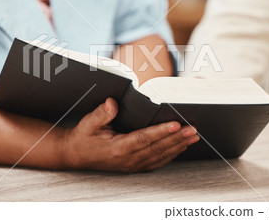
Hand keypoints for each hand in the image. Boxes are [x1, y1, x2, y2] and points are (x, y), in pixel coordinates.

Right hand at [62, 98, 199, 172]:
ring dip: (178, 147)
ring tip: (193, 137)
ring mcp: (132, 165)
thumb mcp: (88, 123)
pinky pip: (156, 162)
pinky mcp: (134, 166)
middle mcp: (128, 159)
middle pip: (158, 148)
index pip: (144, 139)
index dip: (162, 131)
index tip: (177, 124)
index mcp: (118, 148)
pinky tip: (180, 147)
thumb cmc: (83, 137)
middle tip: (193, 129)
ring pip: (160, 156)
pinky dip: (170, 155)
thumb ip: (101, 114)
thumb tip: (112, 103)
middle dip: (177, 138)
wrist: (75, 155)